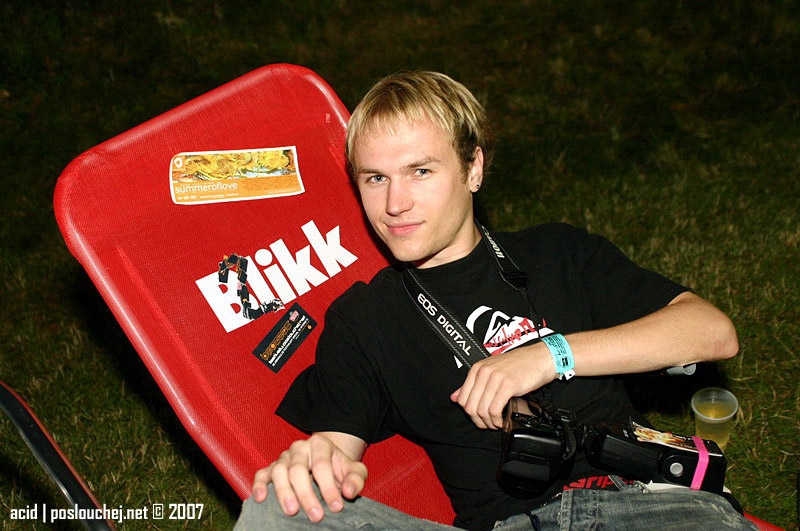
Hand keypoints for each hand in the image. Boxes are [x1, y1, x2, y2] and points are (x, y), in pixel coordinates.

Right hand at [252, 433, 367, 522]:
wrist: (327, 462)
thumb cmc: (340, 469)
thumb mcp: (355, 471)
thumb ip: (355, 479)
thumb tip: (347, 492)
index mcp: (320, 444)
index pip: (322, 467)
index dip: (329, 488)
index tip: (336, 508)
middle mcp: (299, 448)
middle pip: (298, 470)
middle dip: (306, 495)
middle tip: (315, 516)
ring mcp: (284, 457)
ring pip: (279, 471)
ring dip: (284, 493)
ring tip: (291, 511)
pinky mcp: (272, 467)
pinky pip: (262, 473)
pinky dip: (259, 485)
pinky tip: (261, 499)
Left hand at [450, 342, 555, 428]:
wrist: (540, 358)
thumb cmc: (519, 364)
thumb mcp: (491, 371)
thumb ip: (472, 384)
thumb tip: (454, 397)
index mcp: (477, 369)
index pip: (462, 398)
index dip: (470, 414)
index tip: (479, 418)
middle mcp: (483, 372)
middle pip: (470, 407)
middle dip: (478, 421)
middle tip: (488, 425)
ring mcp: (495, 378)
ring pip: (482, 410)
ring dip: (489, 422)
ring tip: (497, 423)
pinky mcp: (508, 386)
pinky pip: (495, 410)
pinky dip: (497, 420)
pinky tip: (503, 421)